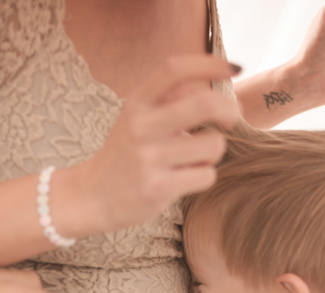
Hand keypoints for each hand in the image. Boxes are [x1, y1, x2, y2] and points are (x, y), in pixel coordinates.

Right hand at [69, 54, 240, 234]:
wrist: (91, 196)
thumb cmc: (125, 154)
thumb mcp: (137, 117)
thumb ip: (169, 100)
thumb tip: (215, 84)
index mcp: (137, 103)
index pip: (175, 70)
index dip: (210, 64)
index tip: (233, 69)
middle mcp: (141, 126)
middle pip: (204, 103)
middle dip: (228, 110)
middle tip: (229, 120)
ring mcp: (149, 158)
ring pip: (213, 145)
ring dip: (213, 153)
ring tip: (193, 159)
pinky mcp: (158, 188)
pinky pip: (206, 175)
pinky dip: (203, 176)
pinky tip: (184, 179)